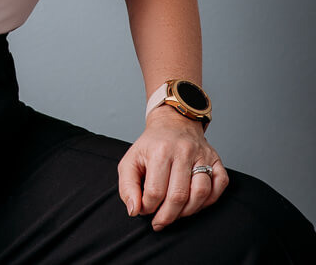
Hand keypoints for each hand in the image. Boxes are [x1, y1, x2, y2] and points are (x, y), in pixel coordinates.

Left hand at [119, 108, 228, 230]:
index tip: (144, 211)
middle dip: (168, 215)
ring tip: (176, 214)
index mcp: (159, 151)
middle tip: (160, 222)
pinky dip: (209, 201)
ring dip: (188, 212)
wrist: (173, 124)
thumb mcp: (130, 161)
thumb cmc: (151, 146)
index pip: (155, 191)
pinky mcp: (217, 160)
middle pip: (179, 195)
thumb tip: (134, 210)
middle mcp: (183, 152)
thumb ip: (127, 187)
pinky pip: (219, 186)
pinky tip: (194, 204)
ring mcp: (203, 156)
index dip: (148, 207)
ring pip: (201, 193)